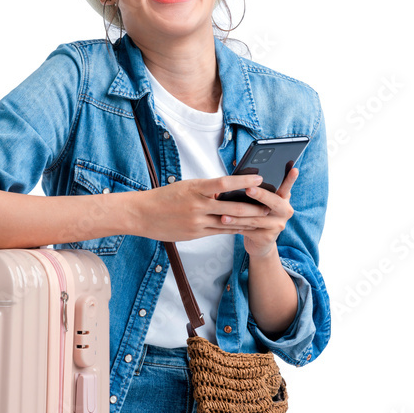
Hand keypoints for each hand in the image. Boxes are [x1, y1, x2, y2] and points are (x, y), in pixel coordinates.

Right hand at [133, 174, 272, 242]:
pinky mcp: (195, 235)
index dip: (244, 180)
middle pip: (232, 208)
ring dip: (249, 222)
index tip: (260, 177)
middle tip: (271, 207)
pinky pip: (220, 232)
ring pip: (229, 223)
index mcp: (195, 189)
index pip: (224, 183)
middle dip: (254, 209)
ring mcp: (197, 222)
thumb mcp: (186, 186)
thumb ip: (207, 190)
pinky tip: (246, 228)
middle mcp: (197, 206)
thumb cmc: (165, 197)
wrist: (142, 214)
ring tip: (265, 220)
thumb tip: (228, 192)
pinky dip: (235, 229)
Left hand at [221, 167, 298, 257]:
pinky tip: (224, 223)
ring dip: (239, 215)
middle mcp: (284, 211)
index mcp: (283, 198)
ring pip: (257, 218)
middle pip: (274, 202)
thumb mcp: (260, 201)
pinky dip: (236, 226)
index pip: (287, 186)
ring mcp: (278, 225)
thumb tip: (236, 166)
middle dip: (261, 195)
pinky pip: (250, 230)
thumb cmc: (257, 214)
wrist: (259, 241)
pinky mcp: (268, 238)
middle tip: (249, 189)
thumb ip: (255, 186)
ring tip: (225, 213)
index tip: (294, 170)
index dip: (290, 179)